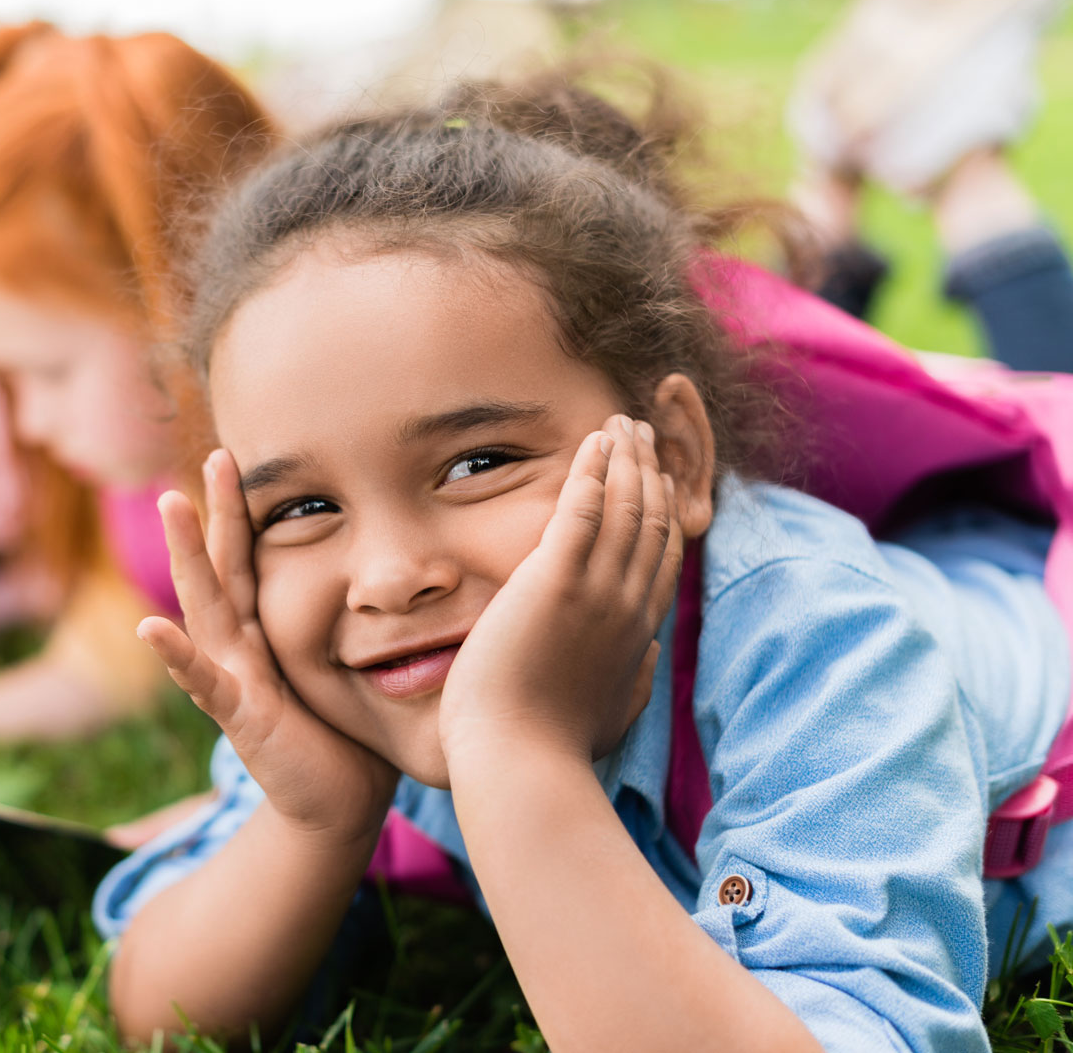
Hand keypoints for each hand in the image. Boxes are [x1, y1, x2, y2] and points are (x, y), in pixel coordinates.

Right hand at [139, 450, 398, 844]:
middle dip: (216, 511)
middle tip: (214, 453)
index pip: (254, 558)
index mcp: (269, 631)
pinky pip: (204, 683)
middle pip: (225, 567)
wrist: (338, 808)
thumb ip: (375, 621)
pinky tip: (152, 629)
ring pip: (207, 606)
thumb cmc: (351, 734)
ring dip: (187, 555)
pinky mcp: (241, 718)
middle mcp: (244, 647)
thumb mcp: (360, 662)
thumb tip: (429, 573)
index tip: (243, 455)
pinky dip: (177, 657)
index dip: (248, 509)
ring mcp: (235, 679)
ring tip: (169, 503)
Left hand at [440, 415, 682, 767]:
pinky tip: (595, 440)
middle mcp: (628, 605)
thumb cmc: (554, 749)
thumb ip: (634, 679)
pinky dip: (594, 469)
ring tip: (621, 422)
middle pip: (653, 519)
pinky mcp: (556, 581)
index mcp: (638, 634)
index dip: (664, 511)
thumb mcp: (612, 714)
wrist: (520, 762)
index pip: (662, 556)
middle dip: (651, 470)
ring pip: (626, 505)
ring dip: (626, 458)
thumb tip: (648, 657)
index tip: (659, 480)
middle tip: (643, 432)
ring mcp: (597, 591)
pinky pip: (583, 507)